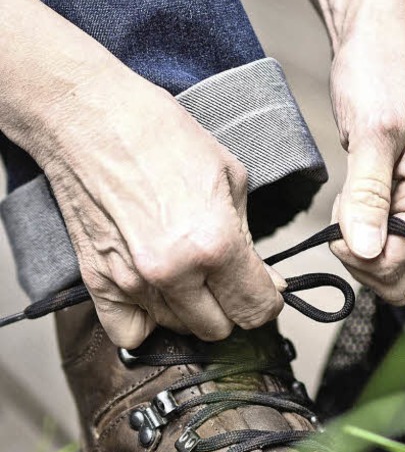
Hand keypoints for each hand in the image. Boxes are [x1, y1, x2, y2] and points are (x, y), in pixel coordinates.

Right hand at [43, 72, 283, 347]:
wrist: (87, 117)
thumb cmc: (158, 135)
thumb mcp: (230, 177)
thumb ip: (251, 241)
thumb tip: (270, 283)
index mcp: (214, 244)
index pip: (257, 309)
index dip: (266, 300)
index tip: (261, 288)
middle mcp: (174, 272)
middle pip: (219, 329)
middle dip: (228, 306)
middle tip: (221, 277)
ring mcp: (133, 283)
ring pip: (180, 330)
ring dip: (188, 309)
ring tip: (182, 269)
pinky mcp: (98, 283)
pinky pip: (130, 335)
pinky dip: (145, 323)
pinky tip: (152, 295)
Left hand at [329, 16, 404, 302]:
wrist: (381, 48)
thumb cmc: (379, 75)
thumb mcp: (370, 132)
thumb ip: (368, 195)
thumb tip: (366, 250)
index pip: (398, 265)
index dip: (360, 253)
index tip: (343, 215)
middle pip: (400, 282)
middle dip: (362, 257)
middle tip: (347, 211)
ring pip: (393, 272)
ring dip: (361, 249)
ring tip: (354, 200)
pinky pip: (390, 252)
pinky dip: (365, 238)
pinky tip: (359, 204)